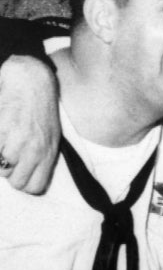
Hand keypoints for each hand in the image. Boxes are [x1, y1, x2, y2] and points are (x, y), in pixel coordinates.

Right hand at [0, 54, 60, 193]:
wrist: (31, 83)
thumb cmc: (40, 110)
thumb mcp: (51, 136)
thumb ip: (42, 158)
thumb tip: (30, 180)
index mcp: (49, 153)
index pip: (35, 187)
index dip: (24, 181)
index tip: (19, 172)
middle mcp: (34, 150)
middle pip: (15, 181)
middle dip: (9, 172)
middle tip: (8, 155)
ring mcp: (16, 140)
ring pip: (0, 168)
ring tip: (4, 141)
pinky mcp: (1, 130)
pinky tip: (1, 134)